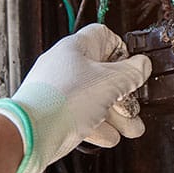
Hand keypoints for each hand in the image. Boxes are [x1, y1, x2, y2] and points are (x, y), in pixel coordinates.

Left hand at [0, 24, 150, 172]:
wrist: (30, 135)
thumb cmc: (62, 102)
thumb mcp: (110, 83)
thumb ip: (132, 73)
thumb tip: (143, 65)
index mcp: (75, 48)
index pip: (104, 37)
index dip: (122, 51)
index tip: (132, 68)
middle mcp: (65, 66)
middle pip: (103, 74)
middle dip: (124, 94)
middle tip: (133, 106)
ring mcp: (58, 91)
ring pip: (95, 99)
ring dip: (117, 115)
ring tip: (131, 128)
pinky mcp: (54, 113)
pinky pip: (81, 116)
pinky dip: (98, 126)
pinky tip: (109, 136)